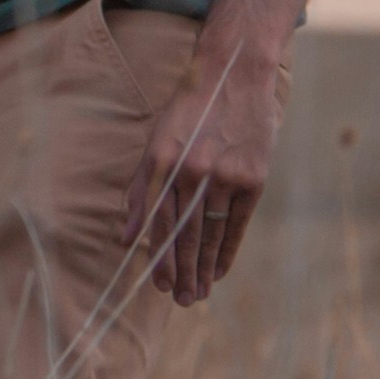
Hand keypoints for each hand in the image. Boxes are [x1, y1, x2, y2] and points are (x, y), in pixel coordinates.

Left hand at [141, 19, 290, 305]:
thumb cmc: (189, 112)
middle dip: (182, 273)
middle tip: (181, 302)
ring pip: (211, 234)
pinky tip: (219, 270)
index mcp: (164, 163)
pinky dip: (228, 250)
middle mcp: (194, 172)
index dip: (160, 259)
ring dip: (204, 268)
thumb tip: (126, 238)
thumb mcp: (156, 142)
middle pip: (186, 235)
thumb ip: (140, 191)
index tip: (159, 285)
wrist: (234, 77)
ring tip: (199, 294)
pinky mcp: (253, 178)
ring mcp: (226, 176)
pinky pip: (238, 224)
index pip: (159, 224)